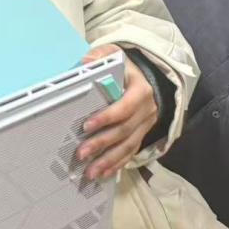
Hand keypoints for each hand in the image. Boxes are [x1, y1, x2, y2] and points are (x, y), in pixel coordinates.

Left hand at [77, 45, 158, 178]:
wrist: (146, 76)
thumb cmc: (125, 68)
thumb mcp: (113, 55)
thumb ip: (99, 57)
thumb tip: (85, 64)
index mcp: (141, 90)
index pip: (125, 107)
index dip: (107, 117)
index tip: (86, 126)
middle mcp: (147, 110)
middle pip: (125, 130)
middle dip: (102, 143)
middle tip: (81, 154)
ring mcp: (146, 124)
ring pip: (129, 145)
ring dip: (109, 160)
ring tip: (90, 172)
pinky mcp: (142, 134)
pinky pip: (131, 152)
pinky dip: (117, 164)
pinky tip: (103, 174)